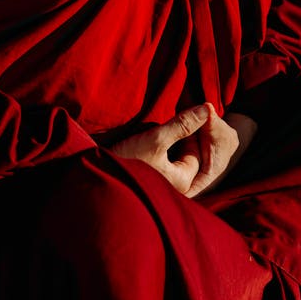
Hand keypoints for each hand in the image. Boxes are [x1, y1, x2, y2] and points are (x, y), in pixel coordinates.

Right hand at [111, 103, 250, 197]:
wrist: (94, 180)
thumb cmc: (127, 161)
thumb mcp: (156, 138)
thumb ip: (182, 124)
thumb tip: (207, 109)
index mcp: (183, 181)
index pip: (196, 151)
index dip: (190, 132)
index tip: (179, 118)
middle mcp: (175, 190)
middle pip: (184, 158)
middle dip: (179, 140)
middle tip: (168, 125)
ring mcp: (161, 189)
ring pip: (171, 162)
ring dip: (166, 147)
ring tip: (154, 134)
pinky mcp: (147, 186)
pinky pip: (159, 168)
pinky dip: (156, 156)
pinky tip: (143, 147)